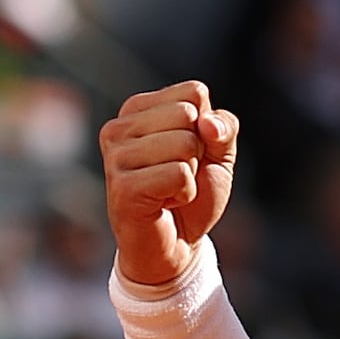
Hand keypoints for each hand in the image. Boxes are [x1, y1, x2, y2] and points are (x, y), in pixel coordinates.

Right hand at [101, 82, 243, 285]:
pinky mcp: (122, 186)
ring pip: (184, 144)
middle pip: (188, 114)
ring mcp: (116, 156)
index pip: (194, 92)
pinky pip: (179, 174)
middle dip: (198, 151)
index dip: (207, 127)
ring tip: (170, 191)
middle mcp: (119, 127)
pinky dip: (185, 193)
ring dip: (191, 175)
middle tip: (179, 176)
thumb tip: (207, 123)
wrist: (175, 246)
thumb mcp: (218, 155)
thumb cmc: (192, 196)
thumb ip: (223, 128)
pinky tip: (165, 204)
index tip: (189, 154)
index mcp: (138, 109)